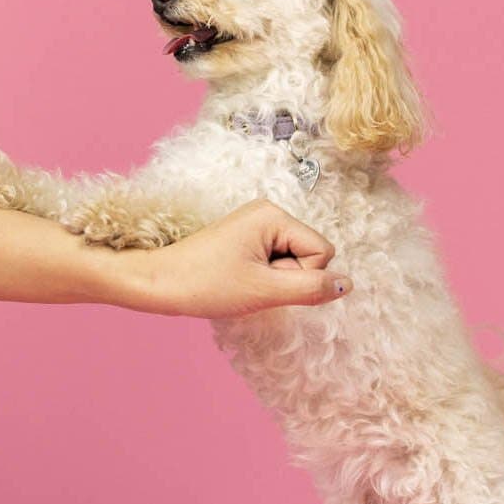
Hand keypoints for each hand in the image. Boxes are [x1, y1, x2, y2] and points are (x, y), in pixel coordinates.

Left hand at [113, 199, 351, 317]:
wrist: (155, 283)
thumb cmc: (204, 284)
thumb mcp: (264, 290)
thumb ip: (310, 288)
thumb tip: (348, 285)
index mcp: (274, 215)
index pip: (322, 252)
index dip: (301, 276)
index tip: (264, 280)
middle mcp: (268, 213)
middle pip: (310, 254)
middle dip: (288, 277)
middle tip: (250, 283)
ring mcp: (256, 225)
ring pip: (293, 261)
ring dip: (274, 280)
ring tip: (241, 282)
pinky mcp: (247, 239)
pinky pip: (276, 262)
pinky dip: (263, 278)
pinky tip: (239, 280)